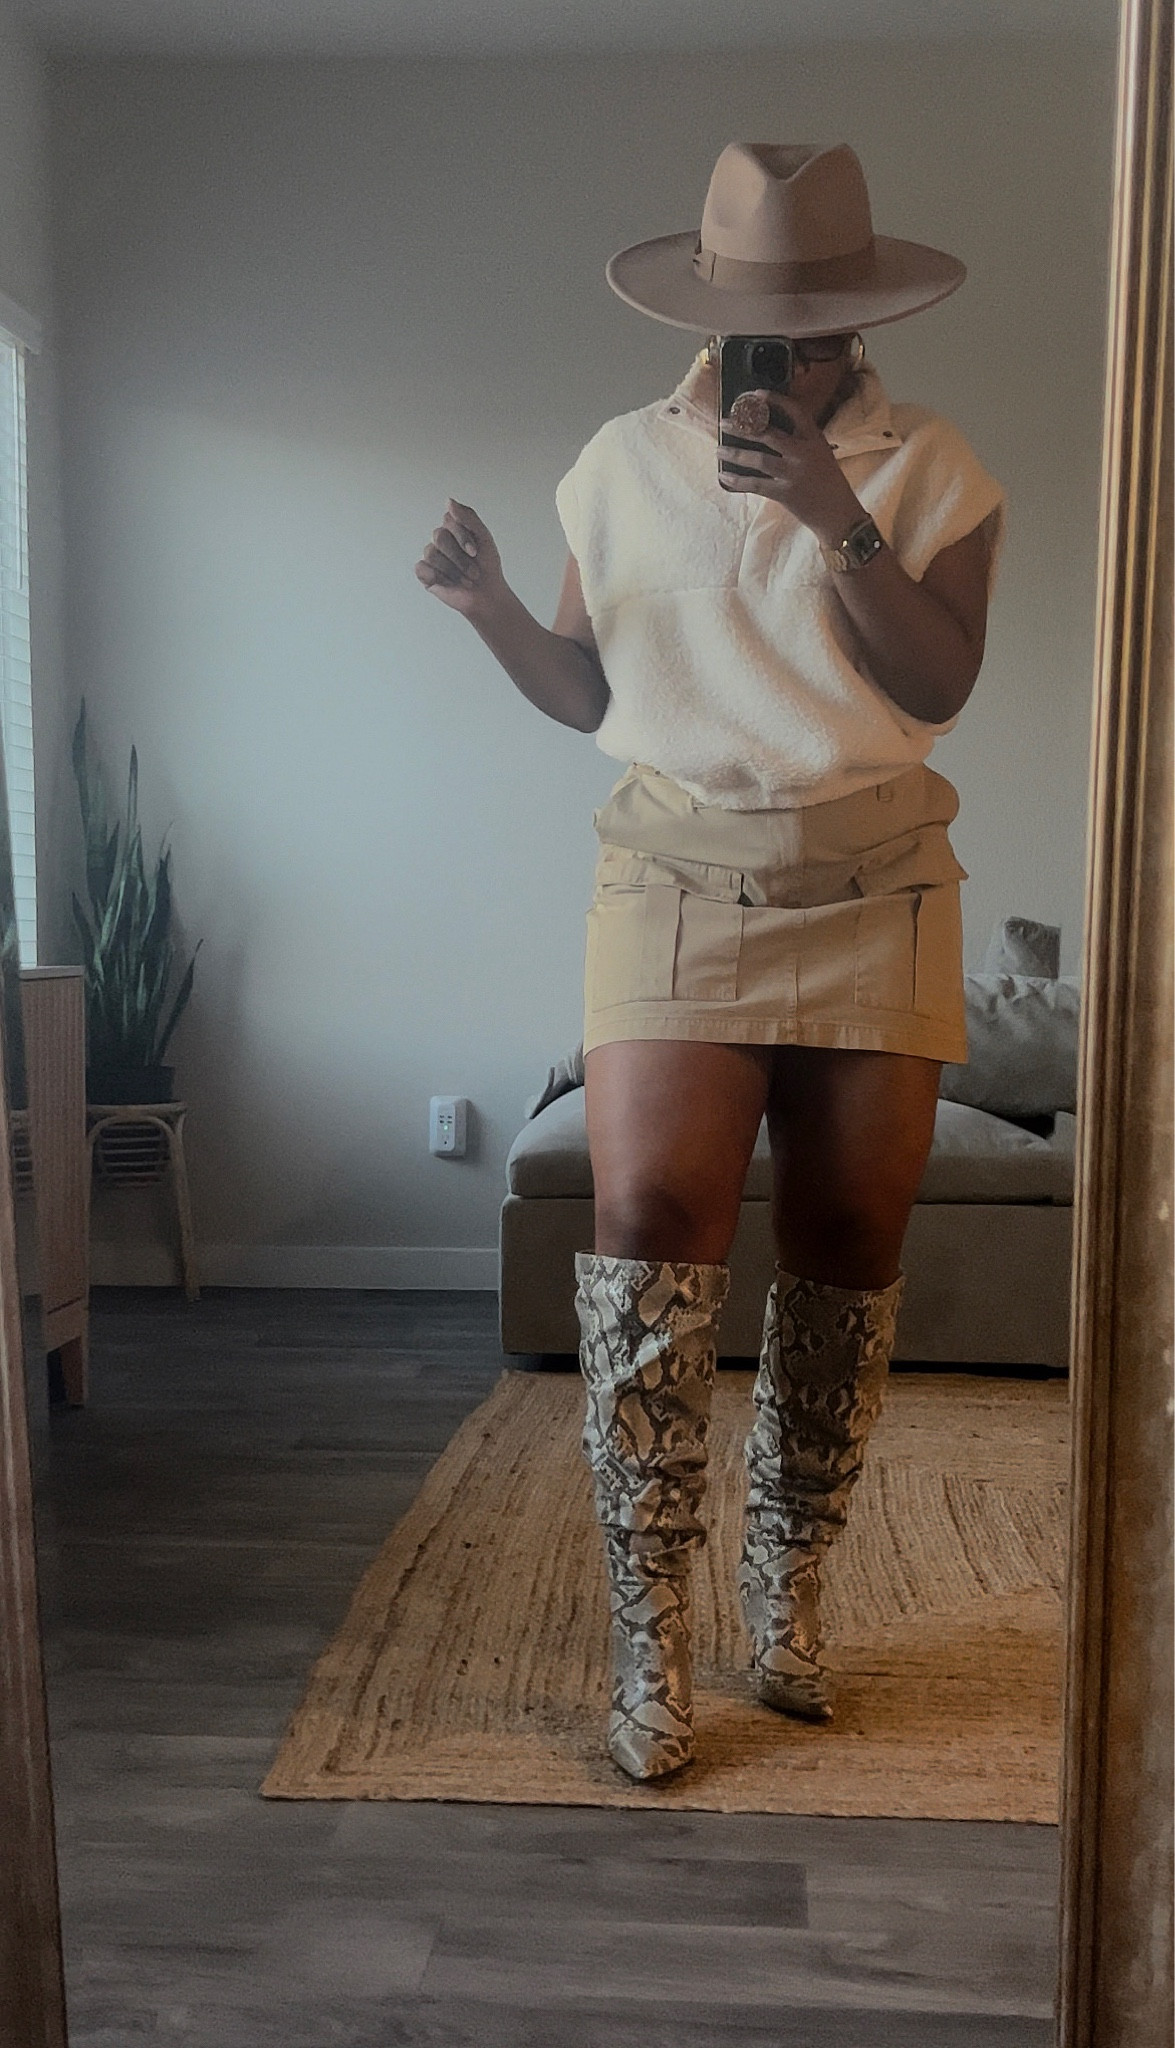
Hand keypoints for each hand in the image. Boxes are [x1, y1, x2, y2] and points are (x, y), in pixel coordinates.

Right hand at [415, 500, 506, 621]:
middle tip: (474, 572)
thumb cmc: (487, 567)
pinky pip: (423, 568)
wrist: (487, 595)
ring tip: (465, 581)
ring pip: (432, 553)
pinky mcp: (424, 573)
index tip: (476, 552)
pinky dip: (438, 577)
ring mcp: (431, 556)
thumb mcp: (484, 537)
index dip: (462, 537)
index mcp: (454, 528)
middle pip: (439, 536)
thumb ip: (468, 517)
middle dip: (459, 557)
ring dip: (453, 571)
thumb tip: (448, 501)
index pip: (448, 520)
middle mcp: (440, 540)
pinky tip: (449, 584)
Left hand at [718, 391, 861, 543]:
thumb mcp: (821, 455)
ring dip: (736, 453)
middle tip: (725, 422)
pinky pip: (756, 485)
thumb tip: (768, 433)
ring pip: (759, 459)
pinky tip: (724, 476)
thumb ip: (801, 443)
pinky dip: (738, 480)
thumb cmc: (829, 484)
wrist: (839, 515)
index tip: (756, 394)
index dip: (775, 400)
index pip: (795, 411)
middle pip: (770, 434)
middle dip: (744, 426)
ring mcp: (794, 474)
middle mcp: (804, 453)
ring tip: (719, 449)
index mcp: (815, 439)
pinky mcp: (786, 494)